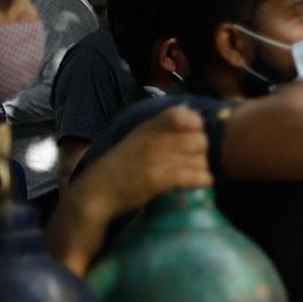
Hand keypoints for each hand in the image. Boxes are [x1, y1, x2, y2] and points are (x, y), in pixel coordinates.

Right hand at [77, 105, 212, 218]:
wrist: (99, 189)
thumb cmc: (124, 162)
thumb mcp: (141, 136)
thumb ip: (165, 125)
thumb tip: (195, 112)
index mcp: (150, 127)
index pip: (182, 115)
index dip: (197, 124)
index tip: (195, 133)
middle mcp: (154, 140)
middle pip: (199, 140)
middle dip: (203, 150)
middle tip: (196, 158)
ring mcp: (156, 161)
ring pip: (199, 160)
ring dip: (202, 167)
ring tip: (195, 172)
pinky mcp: (158, 181)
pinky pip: (192, 177)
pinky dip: (203, 180)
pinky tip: (203, 181)